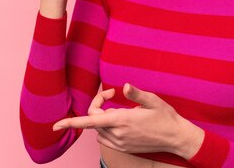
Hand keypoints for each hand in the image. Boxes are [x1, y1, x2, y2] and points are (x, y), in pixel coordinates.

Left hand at [52, 83, 204, 158]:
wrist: (177, 138)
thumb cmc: (166, 117)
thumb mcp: (153, 101)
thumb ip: (136, 94)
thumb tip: (124, 86)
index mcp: (122, 120)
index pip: (90, 120)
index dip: (71, 122)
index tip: (56, 125)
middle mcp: (118, 134)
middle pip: (93, 120)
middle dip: (96, 105)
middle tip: (111, 94)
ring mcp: (121, 143)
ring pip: (97, 130)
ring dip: (100, 118)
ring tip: (116, 107)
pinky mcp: (124, 147)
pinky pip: (105, 138)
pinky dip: (104, 128)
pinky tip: (117, 120)